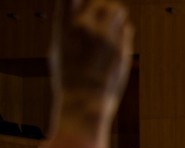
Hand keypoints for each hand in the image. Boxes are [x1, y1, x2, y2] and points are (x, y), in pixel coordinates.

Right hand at [49, 0, 133, 147]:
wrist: (85, 100)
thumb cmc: (68, 78)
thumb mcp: (58, 49)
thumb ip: (68, 29)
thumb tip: (76, 17)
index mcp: (65, 26)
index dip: (79, 0)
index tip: (81, 4)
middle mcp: (86, 27)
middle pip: (98, 1)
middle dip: (99, 6)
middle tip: (99, 17)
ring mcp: (106, 37)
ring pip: (116, 9)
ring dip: (114, 15)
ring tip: (109, 26)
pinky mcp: (122, 48)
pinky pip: (126, 28)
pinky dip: (122, 30)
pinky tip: (115, 41)